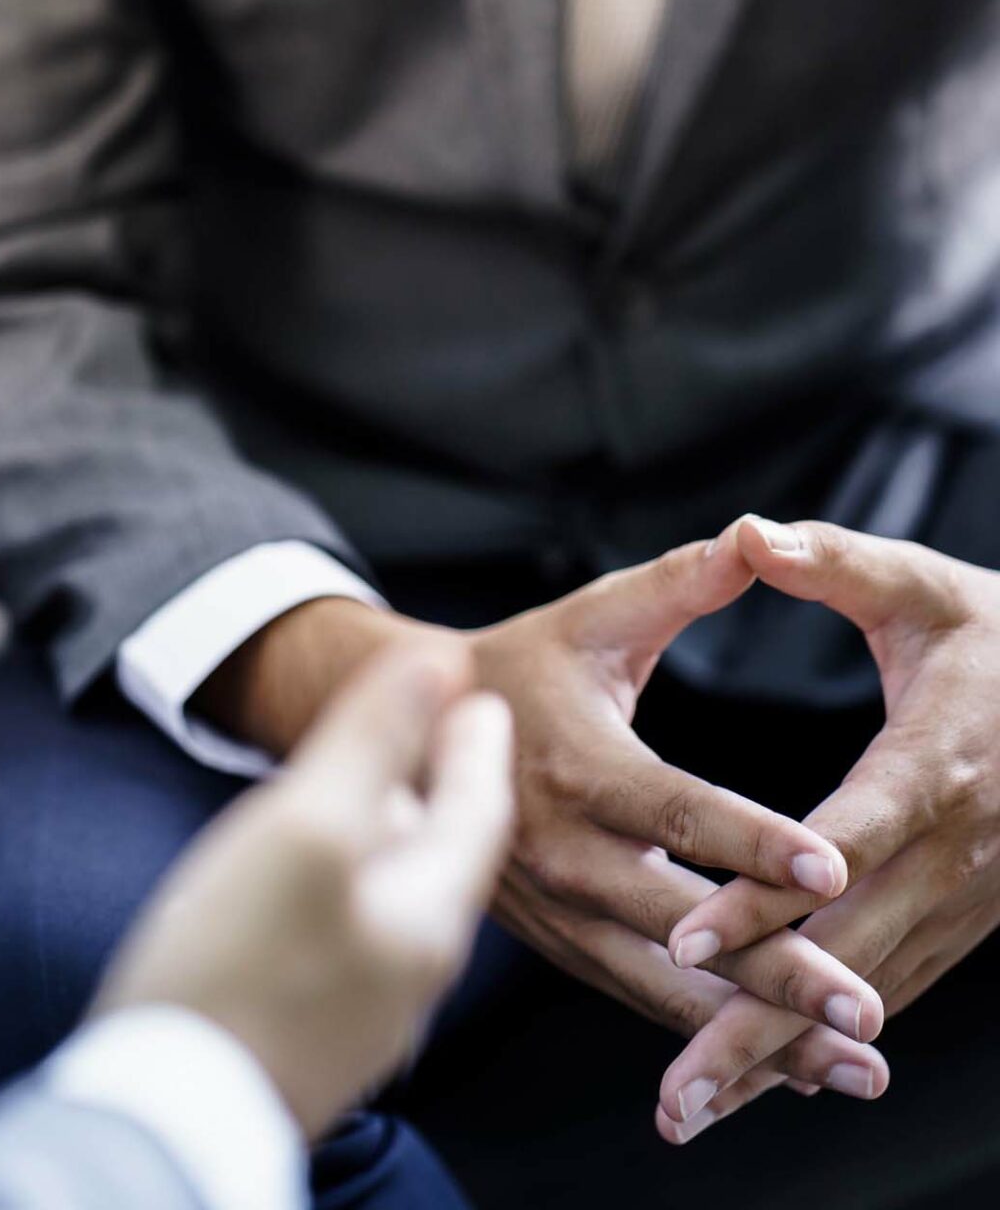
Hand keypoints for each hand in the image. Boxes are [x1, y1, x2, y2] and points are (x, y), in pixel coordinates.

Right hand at [99, 645, 513, 1135]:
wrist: (165, 1118)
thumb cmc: (233, 968)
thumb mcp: (308, 826)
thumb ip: (375, 742)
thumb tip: (440, 662)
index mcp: (426, 915)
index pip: (477, 810)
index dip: (473, 743)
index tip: (475, 692)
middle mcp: (408, 970)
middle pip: (437, 858)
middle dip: (436, 791)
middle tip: (430, 736)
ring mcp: (357, 1011)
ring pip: (389, 901)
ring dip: (385, 841)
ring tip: (361, 799)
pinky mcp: (305, 1036)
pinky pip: (343, 941)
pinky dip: (341, 891)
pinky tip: (298, 888)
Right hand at [199, 537, 882, 1052]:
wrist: (399, 737)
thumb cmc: (516, 668)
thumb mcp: (589, 618)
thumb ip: (677, 584)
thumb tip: (759, 538)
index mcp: (577, 766)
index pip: (676, 810)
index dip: (752, 840)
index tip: (832, 868)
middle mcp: (561, 851)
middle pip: (679, 922)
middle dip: (775, 972)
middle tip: (862, 1014)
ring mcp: (554, 907)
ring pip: (659, 981)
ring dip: (753, 1029)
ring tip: (846, 1067)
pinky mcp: (555, 940)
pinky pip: (633, 993)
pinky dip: (704, 1030)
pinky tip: (777, 1063)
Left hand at [655, 517, 999, 1141]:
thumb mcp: (926, 589)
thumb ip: (835, 563)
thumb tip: (750, 532)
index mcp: (932, 767)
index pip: (837, 846)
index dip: (762, 895)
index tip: (688, 940)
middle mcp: (952, 853)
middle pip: (841, 953)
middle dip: (755, 1022)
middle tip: (676, 1087)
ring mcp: (963, 900)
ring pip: (861, 993)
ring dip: (779, 1057)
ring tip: (691, 1107)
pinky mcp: (960, 922)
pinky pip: (881, 991)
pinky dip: (818, 1045)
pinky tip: (754, 1083)